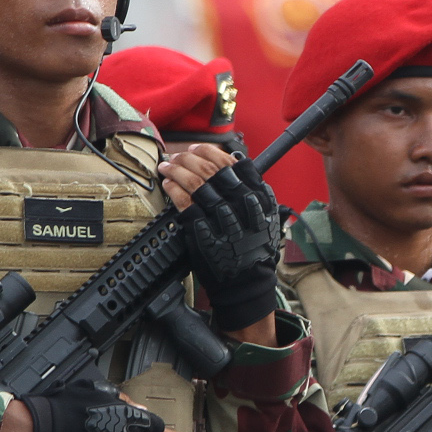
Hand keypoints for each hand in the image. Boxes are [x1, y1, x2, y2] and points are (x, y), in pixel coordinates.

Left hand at [163, 149, 282, 331]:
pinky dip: (173, 189)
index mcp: (257, 196)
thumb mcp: (265, 216)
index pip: (233, 163)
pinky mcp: (202, 230)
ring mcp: (220, 216)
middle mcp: (240, 203)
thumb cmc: (254, 249)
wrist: (246, 282)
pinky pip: (183, 202)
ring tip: (167, 166)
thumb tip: (235, 163)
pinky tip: (168, 183)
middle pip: (210, 169)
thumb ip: (252, 190)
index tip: (199, 149)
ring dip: (176, 169)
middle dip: (189, 157)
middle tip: (178, 155)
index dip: (211, 152)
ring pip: (194, 182)